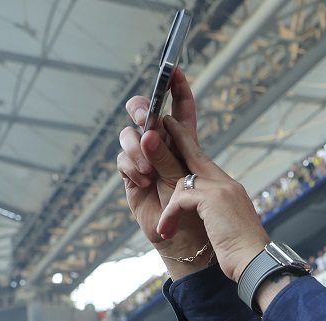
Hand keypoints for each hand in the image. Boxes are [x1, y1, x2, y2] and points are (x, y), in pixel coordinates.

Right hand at [117, 67, 210, 266]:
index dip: (178, 88)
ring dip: (137, 147)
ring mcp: (145, 163)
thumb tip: (152, 132)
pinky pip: (123, 162)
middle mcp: (163, 148)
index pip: (181, 109)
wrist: (192, 246)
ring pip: (130, 136)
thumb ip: (171, 156)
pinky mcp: (132, 180)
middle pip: (146, 114)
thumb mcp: (191, 182)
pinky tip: (142, 180)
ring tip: (148, 168)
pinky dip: (131, 167)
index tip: (176, 70)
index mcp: (186, 144)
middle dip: (143, 110)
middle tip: (148, 120)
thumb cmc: (203, 215)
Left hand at [156, 116, 270, 281]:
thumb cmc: (241, 252)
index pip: (205, 162)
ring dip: (169, 209)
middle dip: (174, 141)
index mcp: (230, 189)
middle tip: (153, 131)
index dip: (188, 147)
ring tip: (164, 228)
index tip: (172, 133)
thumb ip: (212, 210)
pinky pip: (180, 199)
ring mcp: (221, 188)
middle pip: (194, 155)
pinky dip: (170, 216)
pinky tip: (167, 231)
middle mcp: (227, 183)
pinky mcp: (213, 198)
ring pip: (182, 183)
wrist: (255, 263)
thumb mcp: (224, 226)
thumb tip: (195, 206)